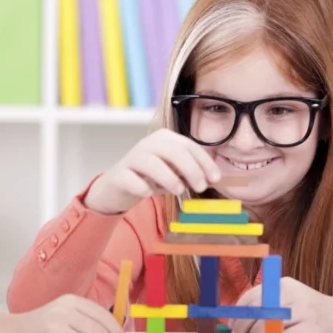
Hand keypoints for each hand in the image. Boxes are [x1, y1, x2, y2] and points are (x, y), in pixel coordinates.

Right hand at [83, 128, 222, 214]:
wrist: (117, 187)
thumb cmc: (150, 178)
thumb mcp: (174, 172)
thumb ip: (190, 172)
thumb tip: (213, 179)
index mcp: (164, 139)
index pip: (188, 146)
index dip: (204, 162)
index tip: (215, 179)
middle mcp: (148, 144)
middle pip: (173, 151)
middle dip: (191, 169)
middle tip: (200, 187)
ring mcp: (132, 158)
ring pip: (151, 163)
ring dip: (169, 177)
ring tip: (179, 191)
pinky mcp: (119, 175)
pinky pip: (130, 179)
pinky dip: (142, 186)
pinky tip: (149, 193)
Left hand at [229, 277, 332, 332]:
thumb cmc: (311, 313)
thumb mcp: (290, 301)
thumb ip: (269, 307)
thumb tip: (239, 323)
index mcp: (283, 285)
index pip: (253, 296)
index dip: (238, 312)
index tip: (232, 326)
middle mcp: (293, 294)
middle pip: (259, 309)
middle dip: (244, 325)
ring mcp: (304, 310)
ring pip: (270, 323)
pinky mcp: (313, 328)